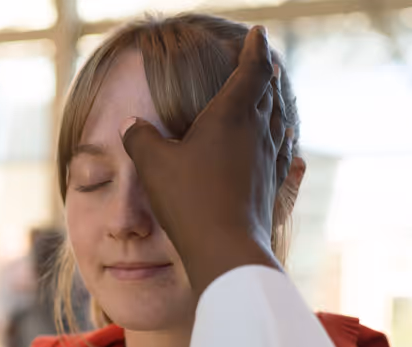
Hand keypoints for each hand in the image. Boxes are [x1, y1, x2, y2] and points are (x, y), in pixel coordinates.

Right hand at [121, 26, 292, 297]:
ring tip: (270, 97)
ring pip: (277, 121)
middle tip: (263, 60)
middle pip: (267, 92)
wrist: (226, 248)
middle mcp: (256, 131)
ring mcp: (267, 159)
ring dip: (273, 104)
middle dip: (264, 73)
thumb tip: (130, 123)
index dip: (254, 49)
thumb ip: (140, 137)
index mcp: (231, 115)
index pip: (250, 69)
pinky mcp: (271, 184)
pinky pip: (279, 150)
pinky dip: (279, 137)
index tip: (258, 33)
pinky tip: (280, 143)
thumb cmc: (189, 201)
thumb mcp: (153, 165)